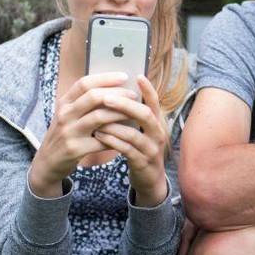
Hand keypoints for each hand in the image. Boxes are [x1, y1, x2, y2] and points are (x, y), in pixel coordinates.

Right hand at [29, 72, 136, 196]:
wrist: (48, 162)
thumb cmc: (64, 135)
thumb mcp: (68, 115)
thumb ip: (84, 102)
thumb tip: (113, 89)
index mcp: (64, 103)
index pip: (84, 83)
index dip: (105, 78)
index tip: (124, 76)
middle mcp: (65, 115)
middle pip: (93, 96)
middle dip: (117, 94)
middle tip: (133, 96)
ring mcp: (69, 132)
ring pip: (99, 117)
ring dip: (120, 114)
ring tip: (134, 113)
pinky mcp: (75, 149)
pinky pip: (102, 140)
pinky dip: (117, 137)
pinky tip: (127, 135)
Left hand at [93, 75, 168, 206]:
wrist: (150, 180)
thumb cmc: (140, 149)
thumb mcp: (141, 130)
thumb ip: (132, 115)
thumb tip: (116, 92)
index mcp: (156, 122)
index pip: (154, 102)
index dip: (148, 89)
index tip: (138, 75)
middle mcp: (157, 134)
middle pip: (145, 115)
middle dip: (125, 105)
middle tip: (106, 98)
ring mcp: (151, 149)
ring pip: (134, 134)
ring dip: (114, 125)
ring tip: (97, 119)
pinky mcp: (143, 163)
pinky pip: (127, 150)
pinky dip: (112, 141)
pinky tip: (100, 135)